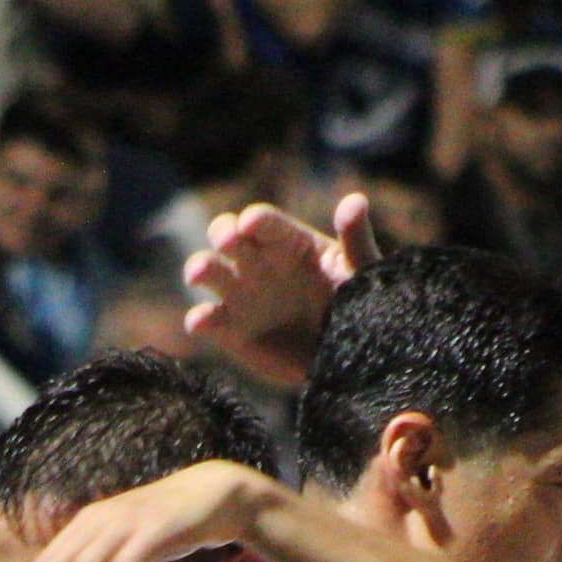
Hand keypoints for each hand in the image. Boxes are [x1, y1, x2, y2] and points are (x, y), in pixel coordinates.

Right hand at [183, 191, 376, 387]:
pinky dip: (200, 320)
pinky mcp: (230, 330)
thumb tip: (354, 201)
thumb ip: (356, 240)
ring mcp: (240, 294)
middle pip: (227, 235)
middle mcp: (257, 261)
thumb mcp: (362, 272)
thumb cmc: (358, 306)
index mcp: (288, 241)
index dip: (257, 220)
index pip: (266, 222)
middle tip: (228, 241)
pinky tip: (201, 321)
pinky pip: (207, 321)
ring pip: (209, 271)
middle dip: (222, 233)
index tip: (252, 222)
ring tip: (199, 273)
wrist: (348, 359)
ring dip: (200, 267)